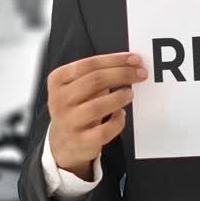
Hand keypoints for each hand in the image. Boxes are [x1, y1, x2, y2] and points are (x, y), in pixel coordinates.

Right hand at [46, 52, 147, 179]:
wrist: (63, 141)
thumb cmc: (76, 107)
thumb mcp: (77, 87)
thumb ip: (97, 75)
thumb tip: (129, 64)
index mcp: (58, 80)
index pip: (89, 64)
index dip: (115, 60)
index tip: (134, 59)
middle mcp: (60, 100)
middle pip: (95, 81)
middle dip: (122, 74)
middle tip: (140, 74)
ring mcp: (69, 121)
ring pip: (97, 106)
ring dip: (119, 97)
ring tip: (130, 94)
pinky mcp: (81, 141)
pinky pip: (104, 131)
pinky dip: (117, 122)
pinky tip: (121, 115)